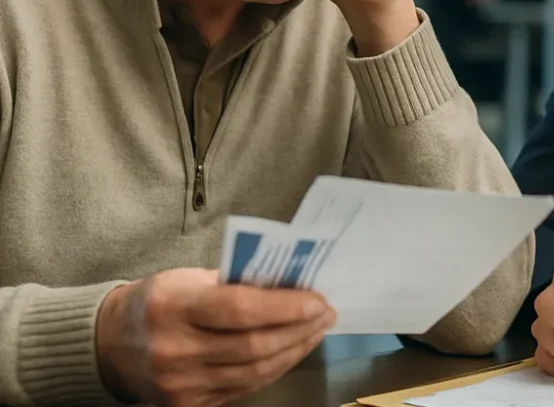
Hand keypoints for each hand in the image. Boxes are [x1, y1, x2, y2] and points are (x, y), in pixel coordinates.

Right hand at [95, 268, 335, 406]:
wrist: (108, 345)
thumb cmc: (158, 300)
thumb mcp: (188, 278)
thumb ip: (234, 281)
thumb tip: (289, 282)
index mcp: (175, 308)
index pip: (239, 309)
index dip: (285, 306)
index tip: (318, 299)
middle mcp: (176, 351)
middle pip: (253, 346)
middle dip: (299, 329)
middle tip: (326, 313)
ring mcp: (181, 385)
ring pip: (254, 372)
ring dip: (294, 350)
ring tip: (316, 330)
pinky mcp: (188, 406)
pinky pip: (244, 388)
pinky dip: (273, 369)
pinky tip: (290, 351)